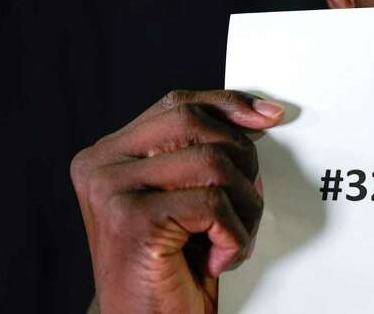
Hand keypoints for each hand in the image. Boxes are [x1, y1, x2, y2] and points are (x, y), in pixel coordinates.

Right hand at [70, 90, 283, 313]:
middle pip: (198, 125)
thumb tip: (261, 115)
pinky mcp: (133, 219)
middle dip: (242, 162)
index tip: (270, 116)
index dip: (229, 104)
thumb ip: (205, 153)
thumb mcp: (191, 198)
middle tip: (244, 205)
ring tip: (229, 239)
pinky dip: (234, 236)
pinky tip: (214, 259)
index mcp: (110, 154)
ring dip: (244, 207)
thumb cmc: (174, 269)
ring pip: (215, 163)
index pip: (178, 105)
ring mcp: (112, 190)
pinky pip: (216, 203)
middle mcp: (102, 166)